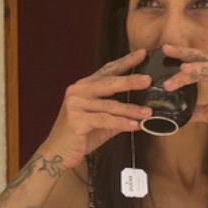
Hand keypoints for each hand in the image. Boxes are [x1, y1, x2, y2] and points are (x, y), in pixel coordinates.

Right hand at [43, 52, 151, 168]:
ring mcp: (75, 104)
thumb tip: (143, 111)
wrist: (58, 153)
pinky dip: (121, 123)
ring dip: (131, 109)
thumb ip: (118, 113)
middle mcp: (78, 91)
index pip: (107, 71)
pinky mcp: (76, 120)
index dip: (125, 62)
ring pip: (109, 105)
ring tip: (148, 113)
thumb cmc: (80, 136)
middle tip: (148, 80)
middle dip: (130, 81)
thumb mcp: (101, 122)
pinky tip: (135, 125)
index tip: (142, 54)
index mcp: (84, 87)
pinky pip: (105, 120)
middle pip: (109, 83)